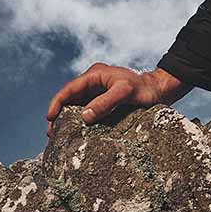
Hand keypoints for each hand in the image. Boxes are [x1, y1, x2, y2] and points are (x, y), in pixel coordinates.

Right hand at [45, 63, 191, 136]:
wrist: (160, 91)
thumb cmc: (145, 90)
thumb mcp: (125, 93)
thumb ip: (105, 103)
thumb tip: (83, 116)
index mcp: (95, 74)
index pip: (70, 89)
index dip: (57, 103)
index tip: (49, 118)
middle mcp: (94, 82)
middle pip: (70, 98)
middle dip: (59, 114)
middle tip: (51, 133)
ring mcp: (99, 91)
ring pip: (77, 105)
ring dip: (68, 119)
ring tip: (60, 137)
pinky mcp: (105, 101)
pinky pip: (88, 110)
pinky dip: (80, 120)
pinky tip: (76, 133)